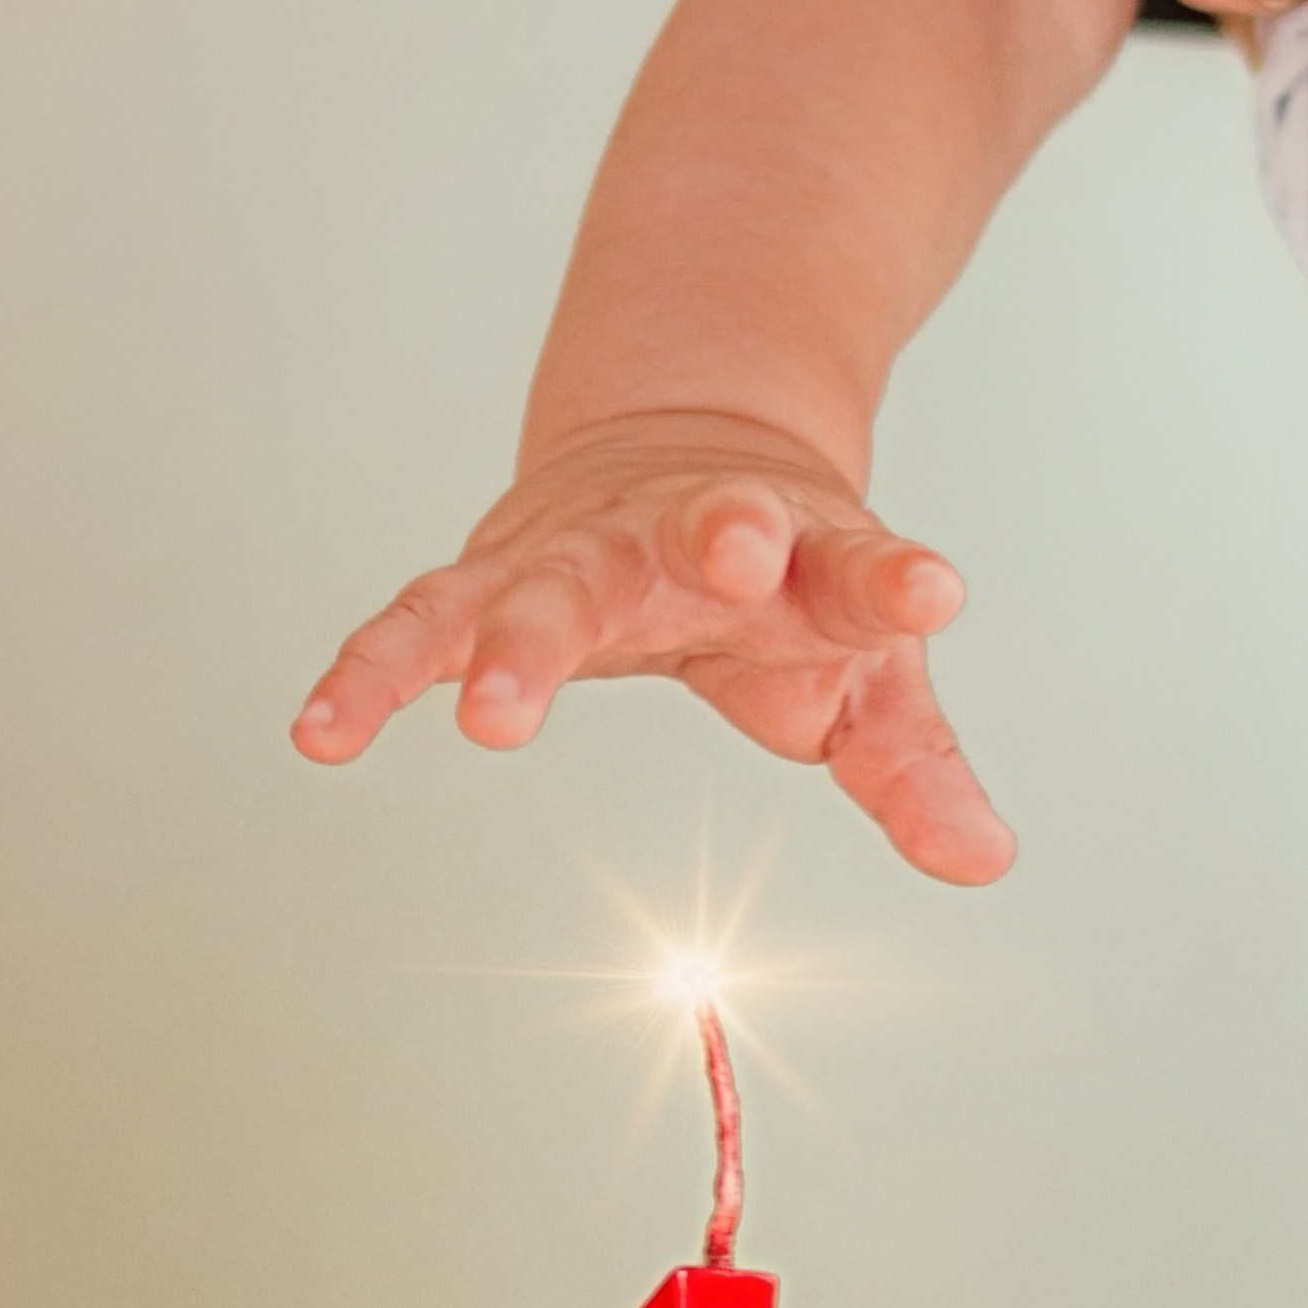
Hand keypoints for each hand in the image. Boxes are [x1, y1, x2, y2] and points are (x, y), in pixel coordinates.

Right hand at [291, 411, 1014, 883]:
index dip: (894, 579)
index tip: (933, 591)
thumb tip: (986, 860)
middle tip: (737, 558)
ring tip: (491, 719)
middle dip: (715, 541)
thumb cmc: (787, 582)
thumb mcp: (868, 666)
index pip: (859, 565)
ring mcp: (582, 550)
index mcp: (805, 554)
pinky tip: (320, 732)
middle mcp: (689, 533)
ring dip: (518, 643)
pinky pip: (417, 624)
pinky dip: (368, 672)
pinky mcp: (490, 577)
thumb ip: (914, 767)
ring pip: (540, 582)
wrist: (685, 447)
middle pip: (695, 535)